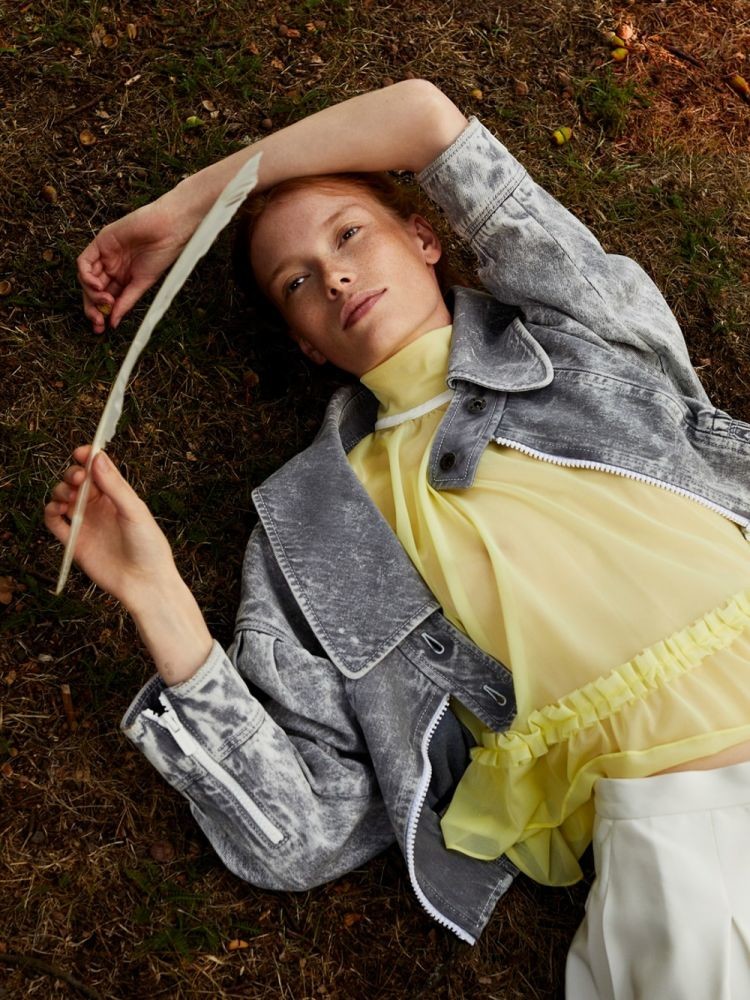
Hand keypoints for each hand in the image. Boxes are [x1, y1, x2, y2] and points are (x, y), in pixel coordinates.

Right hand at [45, 446, 177, 609]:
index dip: (88, 458)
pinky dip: (50, 513)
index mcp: (117, 496)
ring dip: (60, 491)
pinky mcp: (74, 542)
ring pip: (63, 498)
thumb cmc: (149, 546)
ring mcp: (86, 523)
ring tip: (68, 496)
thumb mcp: (134, 511)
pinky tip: (57, 510)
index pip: (98, 469)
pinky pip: (55, 523)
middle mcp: (99, 507)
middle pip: (77, 481)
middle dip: (73, 474)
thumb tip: (98, 457)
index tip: (81, 452)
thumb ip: (115, 485)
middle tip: (78, 478)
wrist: (144, 583)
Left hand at [77, 198, 194, 332]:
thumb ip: (126, 301)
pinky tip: (96, 286)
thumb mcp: (142, 284)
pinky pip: (84, 262)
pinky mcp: (100, 242)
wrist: (168, 230)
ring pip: (86, 278)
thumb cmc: (161, 255)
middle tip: (98, 321)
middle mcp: (111, 267)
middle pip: (92, 290)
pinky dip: (86, 276)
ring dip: (91, 293)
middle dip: (92, 307)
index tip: (102, 328)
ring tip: (106, 300)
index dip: (100, 313)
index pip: (105, 298)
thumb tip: (113, 323)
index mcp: (122, 278)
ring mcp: (104, 255)